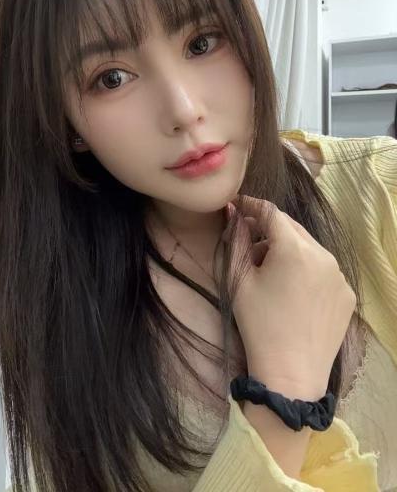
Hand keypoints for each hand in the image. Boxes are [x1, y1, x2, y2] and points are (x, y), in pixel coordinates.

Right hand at [221, 195, 355, 397]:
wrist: (290, 374)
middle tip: (249, 240)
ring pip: (309, 248)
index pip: (271, 212)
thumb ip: (236, 241)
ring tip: (270, 273)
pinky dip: (307, 271)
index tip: (237, 206)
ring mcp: (339, 275)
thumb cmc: (258, 325)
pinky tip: (292, 292)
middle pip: (292, 228)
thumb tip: (235, 214)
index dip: (251, 206)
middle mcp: (323, 255)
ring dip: (288, 250)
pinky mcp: (346, 294)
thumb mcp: (238, 281)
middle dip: (269, 229)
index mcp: (294, 248)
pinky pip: (324, 270)